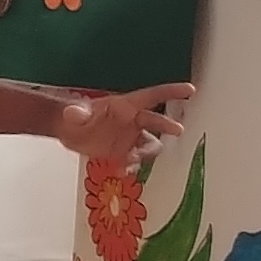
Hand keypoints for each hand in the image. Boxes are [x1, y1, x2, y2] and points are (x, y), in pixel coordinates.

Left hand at [54, 82, 190, 168]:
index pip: (152, 96)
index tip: (190, 90)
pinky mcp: (126, 152)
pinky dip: (133, 166)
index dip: (171, 92)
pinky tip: (122, 170)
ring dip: (147, 152)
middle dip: (168, 125)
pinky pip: (137, 160)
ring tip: (132, 158)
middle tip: (178, 130)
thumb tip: (74, 113)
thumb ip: (76, 113)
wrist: (69, 132)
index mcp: (125, 106)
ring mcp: (131, 137)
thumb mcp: (73, 113)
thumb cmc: (74, 116)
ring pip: (150, 144)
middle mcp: (133, 120)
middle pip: (156, 121)